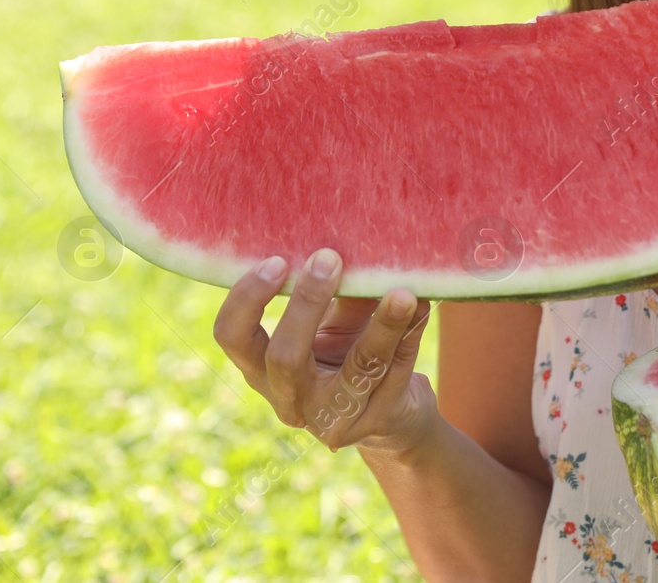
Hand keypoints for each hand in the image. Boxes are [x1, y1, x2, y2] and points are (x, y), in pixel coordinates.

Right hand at [213, 248, 440, 459]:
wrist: (392, 416)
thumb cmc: (351, 357)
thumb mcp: (335, 326)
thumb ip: (336, 292)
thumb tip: (346, 239)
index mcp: (264, 371)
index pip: (233, 339)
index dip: (246, 300)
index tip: (276, 261)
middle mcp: (293, 400)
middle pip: (284, 358)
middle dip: (306, 304)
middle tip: (328, 258)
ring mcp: (337, 416)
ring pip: (358, 366)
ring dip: (382, 324)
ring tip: (401, 292)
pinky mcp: (381, 417)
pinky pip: (399, 368)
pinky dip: (412, 330)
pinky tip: (423, 301)